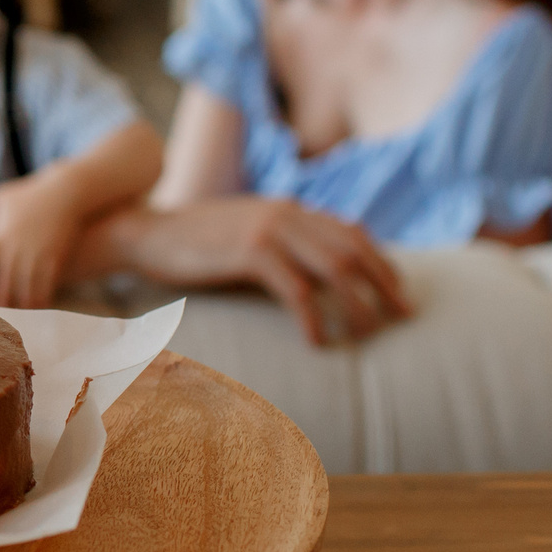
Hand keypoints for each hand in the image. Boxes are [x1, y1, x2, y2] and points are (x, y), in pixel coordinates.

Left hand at [0, 174, 82, 308]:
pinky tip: (39, 305)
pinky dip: (41, 299)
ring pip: (23, 291)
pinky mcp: (54, 258)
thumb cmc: (31, 194)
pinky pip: (45, 286)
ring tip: (19, 313)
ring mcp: (35, 254)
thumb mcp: (1, 197)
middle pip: (1, 286)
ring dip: (21, 305)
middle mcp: (14, 248)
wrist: (66, 192)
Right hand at [122, 197, 410, 345]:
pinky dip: (313, 318)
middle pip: (353, 249)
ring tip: (368, 335)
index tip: (399, 293)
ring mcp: (268, 229)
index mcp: (289, 209)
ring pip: (333, 268)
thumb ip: (280, 246)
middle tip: (404, 317)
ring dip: (356, 304)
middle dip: (384, 285)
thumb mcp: (246, 237)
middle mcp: (286, 213)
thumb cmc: (194, 247)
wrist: (147, 235)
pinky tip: (317, 342)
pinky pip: (295, 289)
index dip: (382, 263)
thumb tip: (317, 279)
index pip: (352, 233)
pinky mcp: (249, 251)